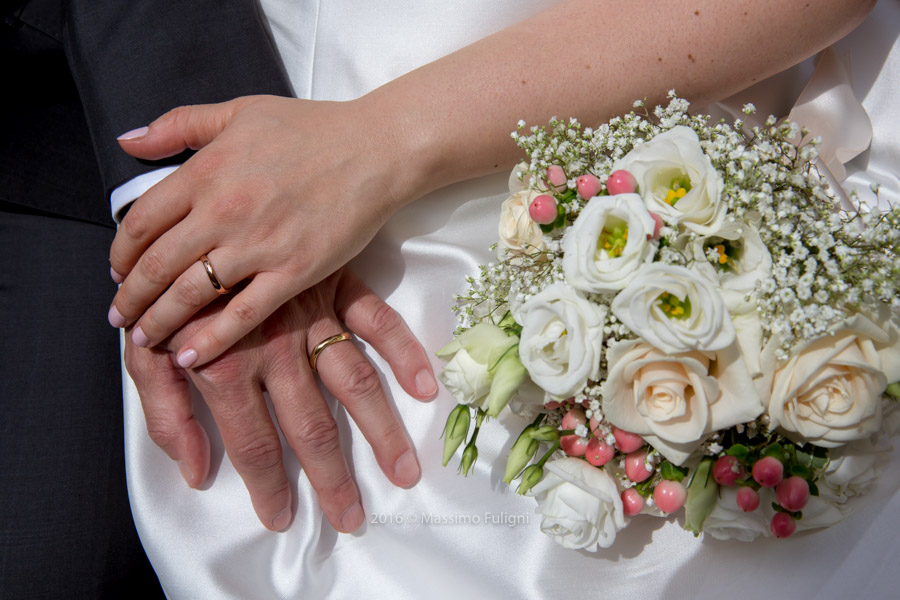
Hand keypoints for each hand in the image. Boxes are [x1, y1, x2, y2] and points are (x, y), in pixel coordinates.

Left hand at [108, 95, 425, 369]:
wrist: (375, 150)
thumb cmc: (311, 128)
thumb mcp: (239, 111)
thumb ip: (178, 125)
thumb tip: (127, 141)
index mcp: (206, 171)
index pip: (141, 221)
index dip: (121, 253)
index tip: (117, 271)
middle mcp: (224, 211)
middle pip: (157, 265)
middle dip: (131, 297)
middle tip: (120, 316)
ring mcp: (259, 245)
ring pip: (191, 294)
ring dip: (159, 321)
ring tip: (144, 339)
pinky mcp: (294, 272)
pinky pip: (242, 315)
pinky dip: (211, 341)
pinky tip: (188, 357)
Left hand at [125, 267, 437, 531]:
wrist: (192, 216)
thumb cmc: (168, 294)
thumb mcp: (143, 353)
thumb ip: (165, 416)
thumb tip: (198, 472)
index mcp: (226, 366)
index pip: (253, 443)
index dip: (268, 487)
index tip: (282, 518)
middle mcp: (275, 348)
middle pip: (312, 427)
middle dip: (333, 478)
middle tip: (352, 517)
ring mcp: (311, 316)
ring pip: (353, 383)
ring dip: (381, 430)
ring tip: (404, 472)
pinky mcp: (334, 286)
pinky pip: (376, 320)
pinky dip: (404, 350)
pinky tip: (424, 387)